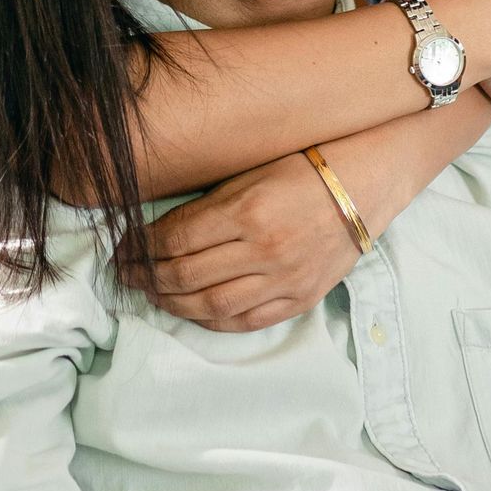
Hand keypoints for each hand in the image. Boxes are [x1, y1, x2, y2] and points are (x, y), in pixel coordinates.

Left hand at [120, 153, 362, 330]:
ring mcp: (283, 279)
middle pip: (186, 275)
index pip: (176, 239)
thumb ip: (209, 206)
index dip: (141, 247)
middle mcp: (264, 249)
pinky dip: (212, 320)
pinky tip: (192, 311)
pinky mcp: (299, 298)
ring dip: (172, 303)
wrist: (366, 184)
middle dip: (147, 277)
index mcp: (248, 209)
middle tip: (127, 274)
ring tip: (152, 295)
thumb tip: (159, 234)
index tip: (123, 247)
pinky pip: (246, 321)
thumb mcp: (250, 173)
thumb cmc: (304, 168)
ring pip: (211, 305)